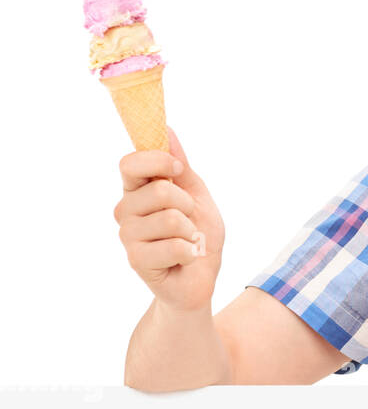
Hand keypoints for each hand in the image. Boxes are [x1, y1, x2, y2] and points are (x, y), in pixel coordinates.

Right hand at [113, 126, 225, 312]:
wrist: (200, 278)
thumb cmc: (197, 235)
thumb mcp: (196, 194)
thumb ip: (180, 166)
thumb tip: (166, 130)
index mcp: (138, 191)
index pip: (129, 163)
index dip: (157, 160)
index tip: (178, 169)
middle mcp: (126, 211)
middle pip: (158, 190)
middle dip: (187, 205)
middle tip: (189, 221)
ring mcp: (128, 237)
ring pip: (170, 219)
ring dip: (191, 231)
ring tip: (187, 241)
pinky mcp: (136, 260)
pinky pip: (175, 245)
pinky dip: (192, 252)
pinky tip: (185, 258)